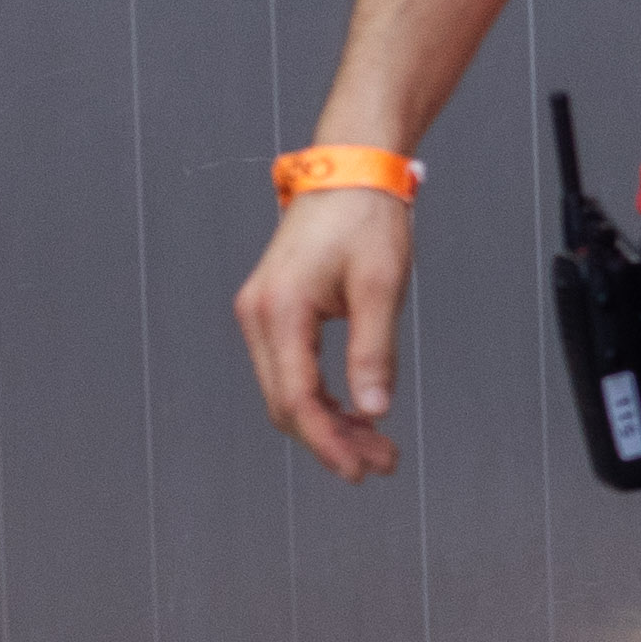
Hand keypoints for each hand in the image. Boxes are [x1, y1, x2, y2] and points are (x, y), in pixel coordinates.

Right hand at [236, 188, 417, 482]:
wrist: (349, 171)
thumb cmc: (366, 220)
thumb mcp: (380, 286)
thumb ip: (374, 352)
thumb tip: (374, 411)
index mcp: (279, 312)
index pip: (296, 399)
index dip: (327, 442)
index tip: (361, 470)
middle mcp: (258, 316)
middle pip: (286, 403)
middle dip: (332, 439)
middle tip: (382, 463)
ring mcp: (261, 313)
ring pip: (287, 391)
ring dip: (328, 422)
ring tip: (376, 446)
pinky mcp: (274, 311)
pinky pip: (290, 370)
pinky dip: (321, 397)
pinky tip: (356, 412)